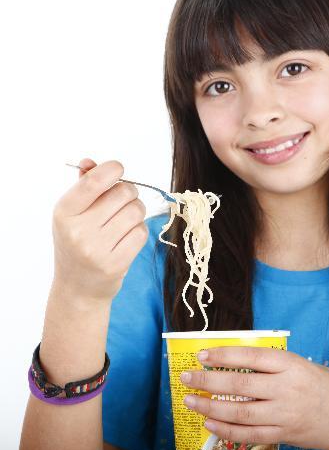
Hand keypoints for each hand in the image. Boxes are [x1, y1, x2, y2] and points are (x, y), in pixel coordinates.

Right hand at [51, 158, 148, 304]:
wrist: (77, 288)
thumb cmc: (77, 242)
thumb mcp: (72, 214)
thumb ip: (84, 185)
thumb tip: (92, 162)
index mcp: (64, 212)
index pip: (95, 181)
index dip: (113, 169)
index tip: (118, 170)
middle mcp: (78, 230)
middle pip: (124, 193)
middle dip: (129, 192)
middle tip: (123, 201)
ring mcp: (97, 249)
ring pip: (136, 212)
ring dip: (136, 211)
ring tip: (125, 220)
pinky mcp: (116, 263)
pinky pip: (141, 232)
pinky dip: (139, 231)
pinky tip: (127, 237)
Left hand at [180, 346, 328, 449]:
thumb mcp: (307, 366)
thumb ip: (277, 366)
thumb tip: (241, 363)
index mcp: (293, 365)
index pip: (251, 356)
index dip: (224, 354)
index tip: (203, 354)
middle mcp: (287, 389)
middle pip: (239, 384)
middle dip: (208, 380)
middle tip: (186, 377)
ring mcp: (285, 415)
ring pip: (240, 412)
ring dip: (210, 406)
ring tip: (189, 400)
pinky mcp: (285, 435)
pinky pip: (250, 435)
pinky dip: (227, 429)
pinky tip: (210, 422)